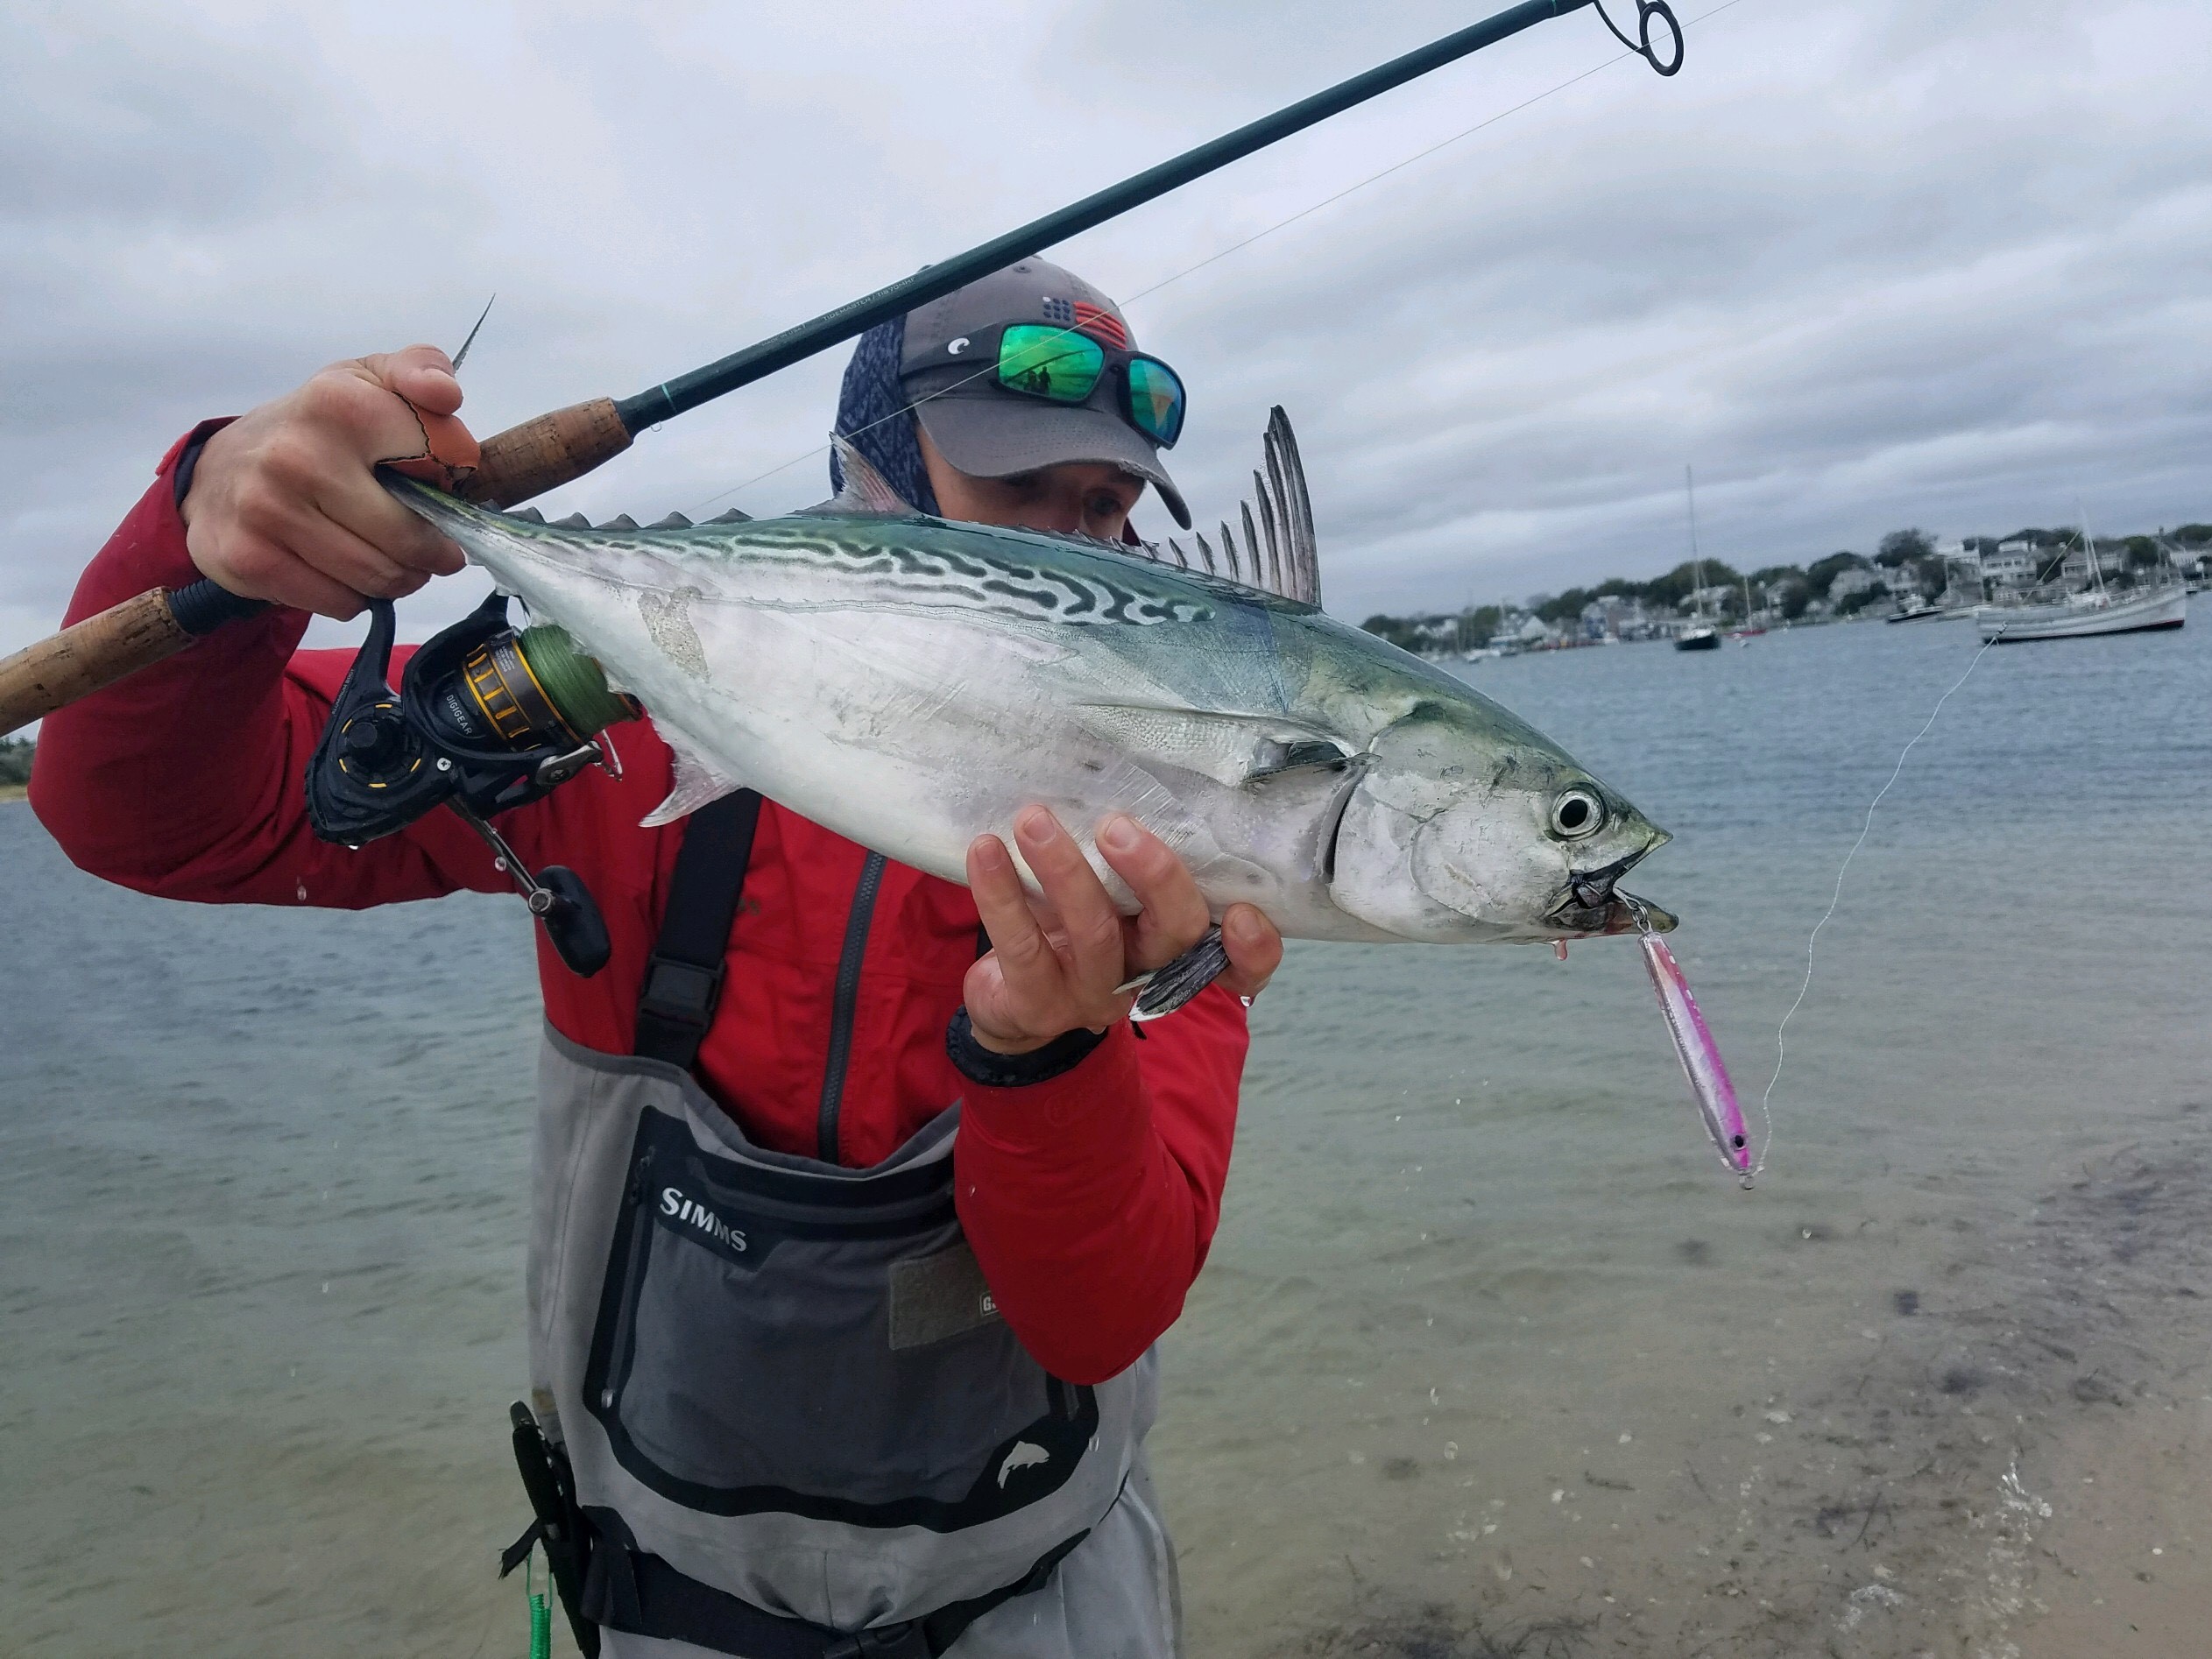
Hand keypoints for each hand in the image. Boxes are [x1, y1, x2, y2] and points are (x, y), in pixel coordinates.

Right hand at [179, 345, 476, 618]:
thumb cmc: (313, 429)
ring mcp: (267, 510)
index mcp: (338, 404)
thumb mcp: (364, 381)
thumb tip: (446, 394)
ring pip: (378, 578)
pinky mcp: (249, 559)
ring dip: (400, 579)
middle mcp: (297, 456)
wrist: (217, 471)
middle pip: (410, 538)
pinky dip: (356, 596)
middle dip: (433, 551)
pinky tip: (346, 571)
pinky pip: (341, 603)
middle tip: (432, 548)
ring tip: (393, 560)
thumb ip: (419, 369)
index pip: (440, 458)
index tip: (443, 484)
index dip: (455, 480)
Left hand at [963, 806, 1283, 1054]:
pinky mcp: (1037, 1003)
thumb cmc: (1072, 925)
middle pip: (1174, 934)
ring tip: (1033, 820)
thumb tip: (1115, 760)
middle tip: (1117, 826)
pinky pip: (1022, 946)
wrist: (1008, 1000)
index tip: (1241, 912)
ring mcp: (1093, 995)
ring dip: (1065, 870)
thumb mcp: (1110, 894)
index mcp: (1176, 947)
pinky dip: (1002, 894)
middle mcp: (1147, 973)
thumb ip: (1127, 854)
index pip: (1237, 964)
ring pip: (1094, 934)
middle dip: (1154, 876)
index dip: (1252, 949)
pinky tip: (986, 851)